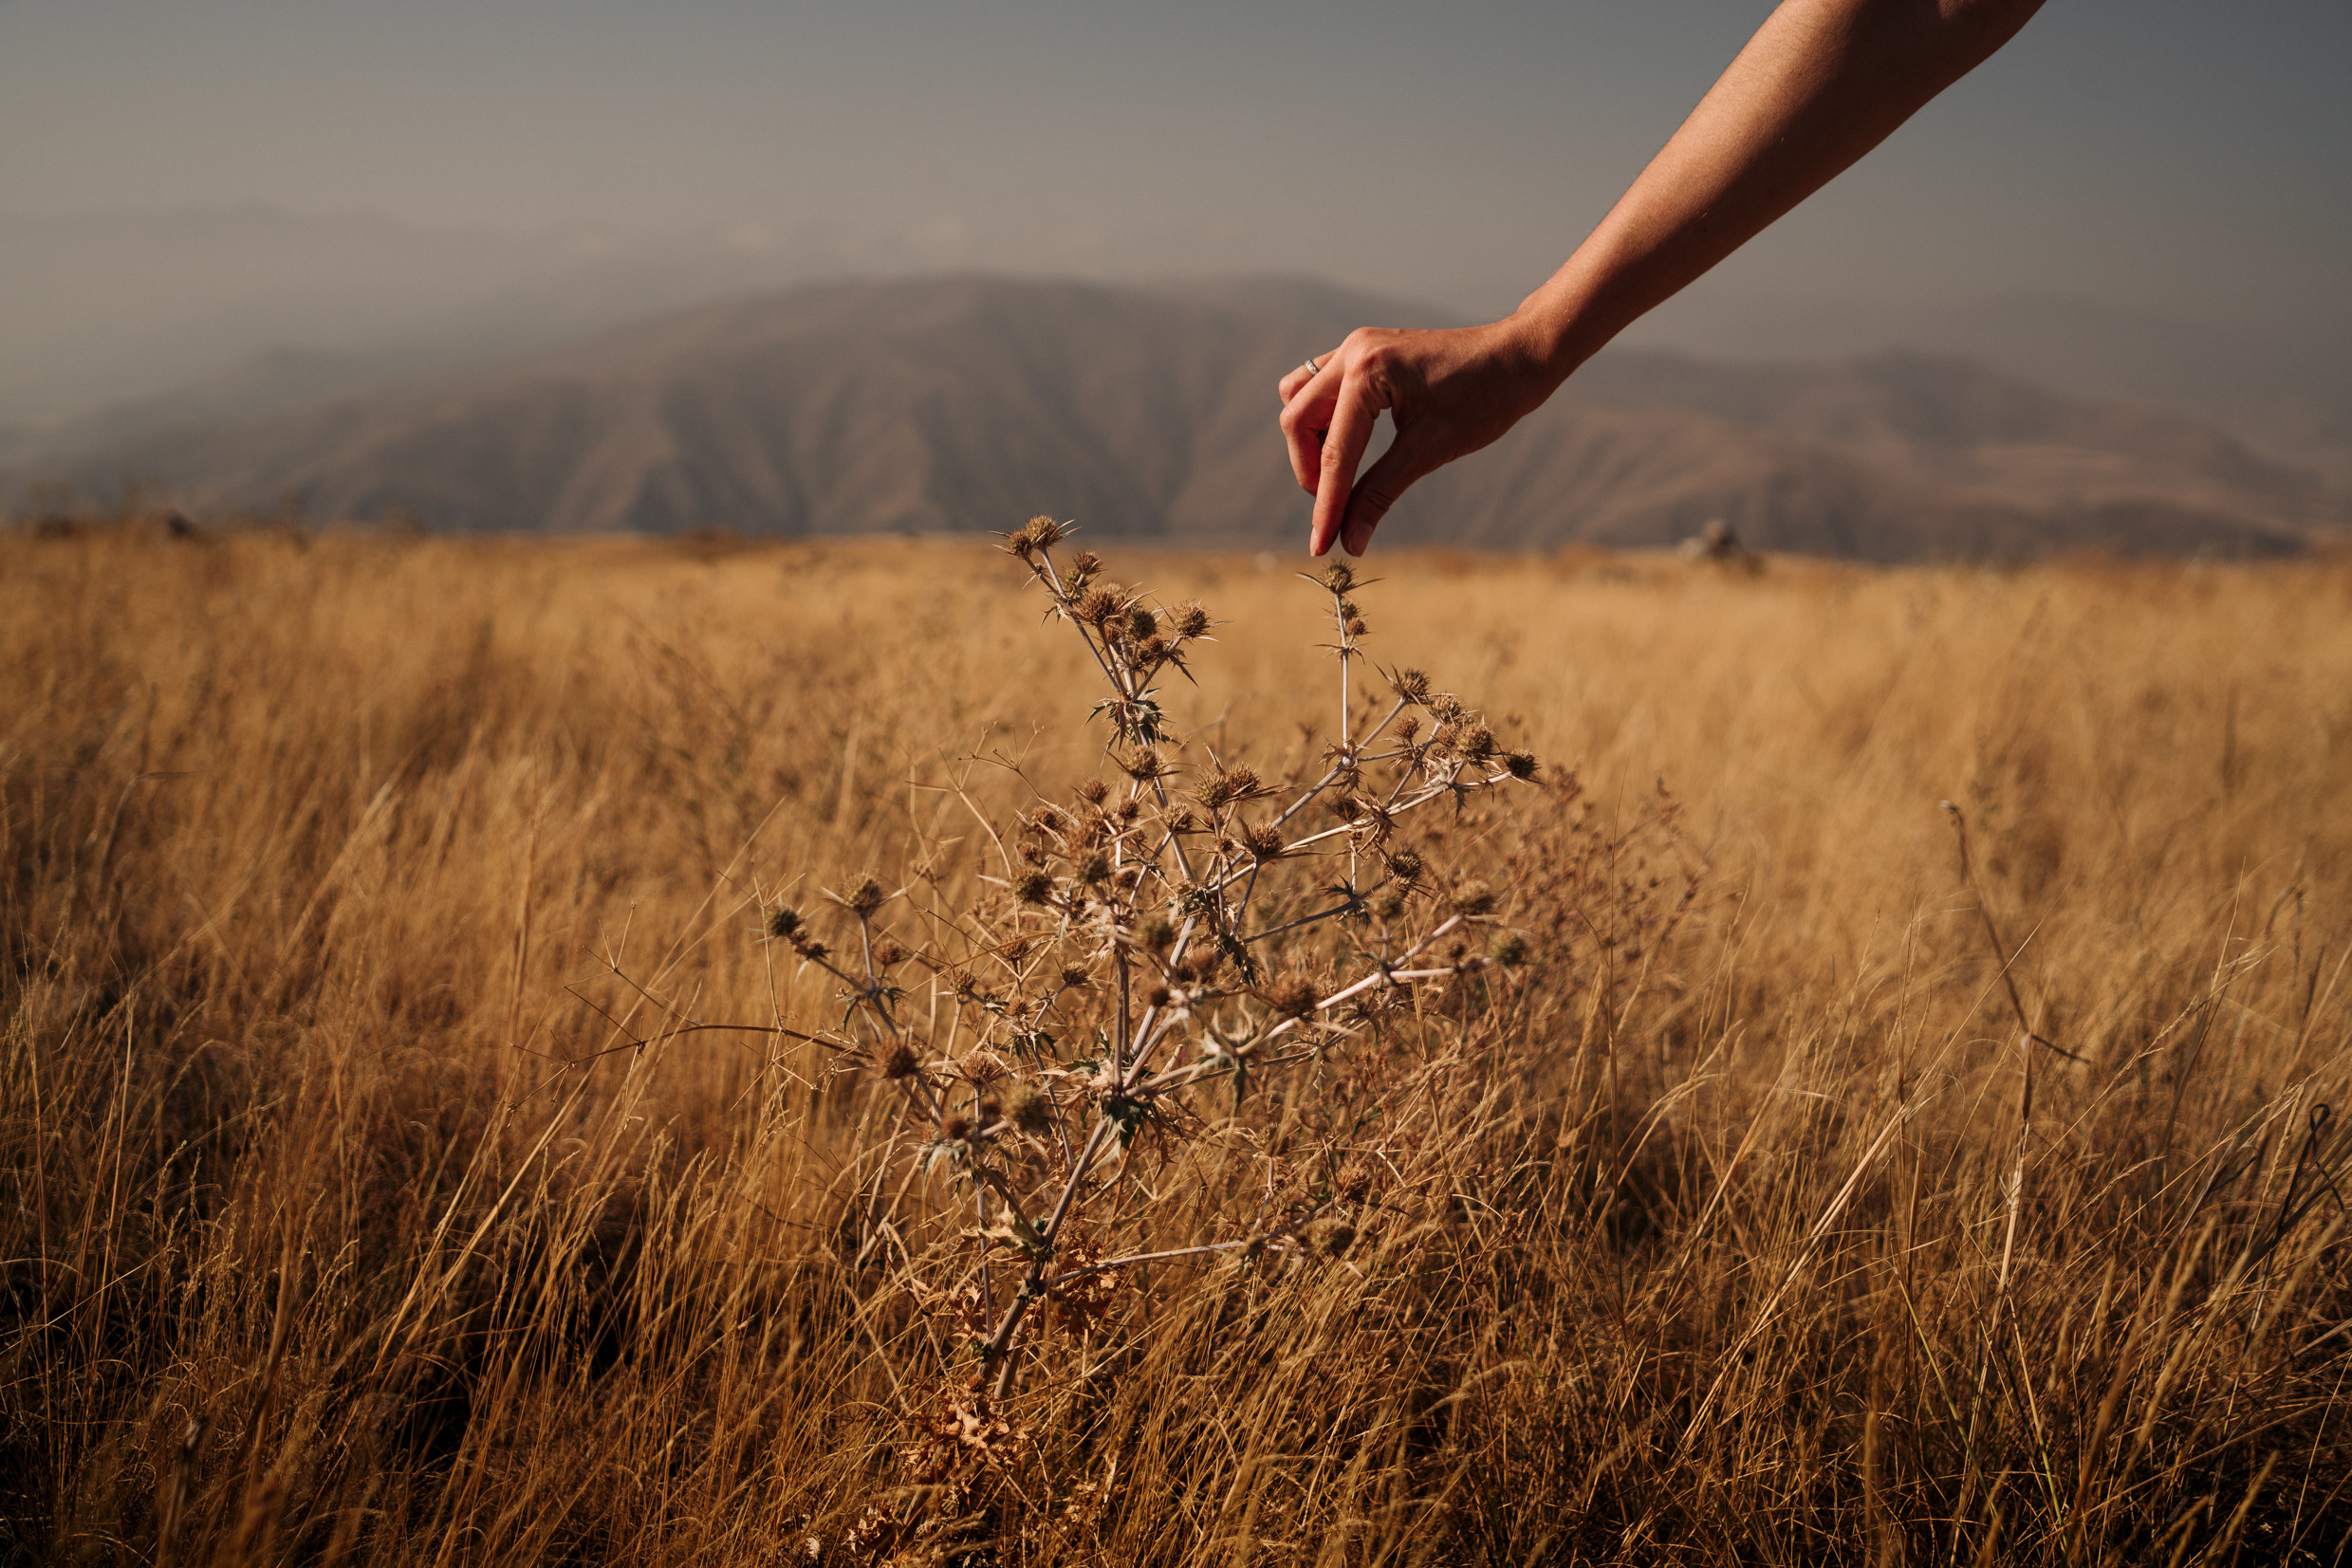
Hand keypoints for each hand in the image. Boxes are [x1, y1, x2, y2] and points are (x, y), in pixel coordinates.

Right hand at [1276, 317, 1559, 556]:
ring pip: (1299, 398)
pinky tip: (1348, 443)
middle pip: (1298, 421)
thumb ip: (1380, 494)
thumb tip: (1349, 542)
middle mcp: (1353, 352)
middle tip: (1336, 508)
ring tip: (1339, 473)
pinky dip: (1323, 419)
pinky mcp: (1362, 352)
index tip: (1321, 546)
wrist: (1518, 358)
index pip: (1335, 452)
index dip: (1327, 505)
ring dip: (1311, 441)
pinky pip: (1319, 386)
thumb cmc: (1485, 399)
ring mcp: (1355, 347)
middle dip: (1311, 472)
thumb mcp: (1430, 451)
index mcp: (1368, 372)